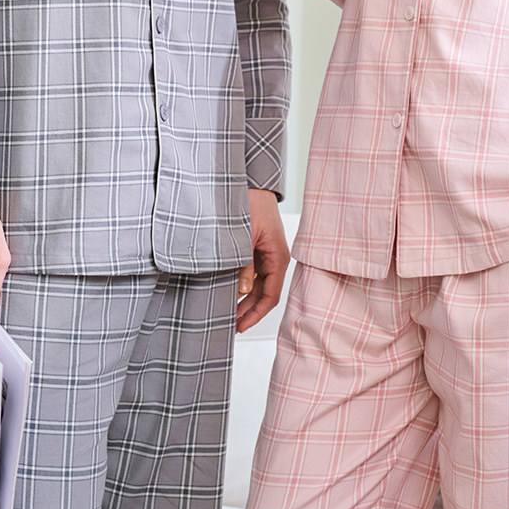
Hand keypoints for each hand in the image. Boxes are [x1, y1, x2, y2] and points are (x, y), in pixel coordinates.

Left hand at [236, 187, 289, 333]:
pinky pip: (254, 274)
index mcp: (278, 257)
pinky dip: (244, 286)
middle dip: (249, 311)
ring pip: (259, 286)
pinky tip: (231, 293)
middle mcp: (276, 259)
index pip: (271, 296)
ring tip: (229, 313)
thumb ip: (244, 265)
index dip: (256, 313)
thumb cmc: (251, 204)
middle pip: (265, 294)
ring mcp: (268, 255)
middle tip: (232, 325)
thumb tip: (243, 291)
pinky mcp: (259, 250)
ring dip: (245, 300)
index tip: (241, 325)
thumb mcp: (245, 237)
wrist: (252, 183)